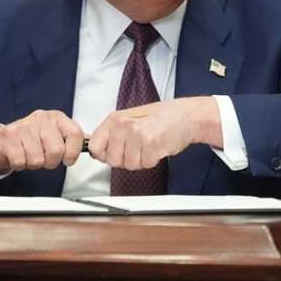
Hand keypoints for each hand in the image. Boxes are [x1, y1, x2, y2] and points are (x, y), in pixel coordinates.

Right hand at [0, 110, 84, 175]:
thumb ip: (71, 137)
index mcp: (56, 118)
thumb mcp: (53, 133)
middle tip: (44, 159)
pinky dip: (20, 165)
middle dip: (51, 162)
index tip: (68, 159)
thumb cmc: (31, 139)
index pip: (75, 133)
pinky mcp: (7, 137)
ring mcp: (23, 126)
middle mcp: (41, 119)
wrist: (0, 140)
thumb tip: (91, 142)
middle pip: (56, 150)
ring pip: (37, 159)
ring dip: (33, 164)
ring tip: (29, 156)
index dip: (74, 152)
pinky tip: (18, 156)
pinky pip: (21, 162)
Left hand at [88, 97, 221, 169]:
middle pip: (112, 160)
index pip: (94, 146)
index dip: (104, 155)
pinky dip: (152, 160)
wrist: (186, 116)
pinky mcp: (151, 144)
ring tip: (148, 146)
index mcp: (115, 119)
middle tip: (137, 148)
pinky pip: (145, 164)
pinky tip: (156, 148)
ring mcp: (136, 135)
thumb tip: (95, 150)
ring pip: (129, 164)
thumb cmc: (161, 118)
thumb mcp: (130, 120)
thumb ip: (112, 134)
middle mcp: (123, 125)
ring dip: (140, 160)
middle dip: (125, 160)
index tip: (113, 153)